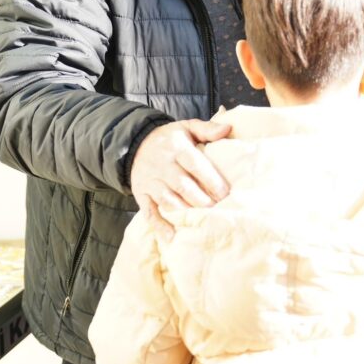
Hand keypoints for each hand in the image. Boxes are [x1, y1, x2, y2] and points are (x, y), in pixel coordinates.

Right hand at [130, 119, 231, 238]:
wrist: (135, 143)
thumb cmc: (170, 139)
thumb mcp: (187, 127)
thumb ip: (207, 129)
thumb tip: (227, 129)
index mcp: (176, 148)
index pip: (195, 164)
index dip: (210, 179)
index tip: (226, 193)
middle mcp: (162, 165)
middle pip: (182, 185)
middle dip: (201, 200)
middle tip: (219, 210)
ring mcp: (150, 181)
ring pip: (168, 200)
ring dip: (185, 212)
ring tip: (202, 221)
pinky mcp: (141, 194)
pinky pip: (149, 211)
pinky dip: (159, 225)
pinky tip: (171, 236)